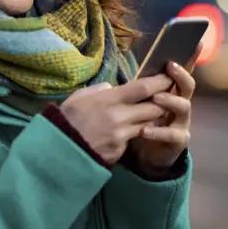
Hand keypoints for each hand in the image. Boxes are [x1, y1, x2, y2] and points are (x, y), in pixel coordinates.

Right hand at [58, 73, 174, 165]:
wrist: (59, 149)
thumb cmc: (66, 119)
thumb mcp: (80, 97)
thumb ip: (99, 91)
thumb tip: (112, 89)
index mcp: (109, 100)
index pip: (143, 88)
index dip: (160, 82)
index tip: (169, 77)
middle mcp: (120, 117)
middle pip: (154, 108)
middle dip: (162, 103)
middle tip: (165, 98)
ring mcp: (122, 136)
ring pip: (148, 125)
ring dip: (151, 119)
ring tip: (148, 114)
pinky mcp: (120, 150)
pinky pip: (133, 139)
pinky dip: (134, 134)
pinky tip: (127, 132)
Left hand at [127, 44, 200, 174]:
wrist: (147, 154)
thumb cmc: (144, 121)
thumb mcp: (141, 103)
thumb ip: (142, 88)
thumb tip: (133, 73)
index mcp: (172, 91)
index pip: (182, 71)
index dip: (190, 57)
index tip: (197, 41)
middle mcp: (181, 104)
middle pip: (187, 86)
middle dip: (180, 75)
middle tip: (170, 67)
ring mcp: (182, 122)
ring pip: (184, 107)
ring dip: (170, 100)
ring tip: (156, 98)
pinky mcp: (179, 140)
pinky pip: (171, 134)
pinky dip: (158, 131)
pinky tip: (144, 130)